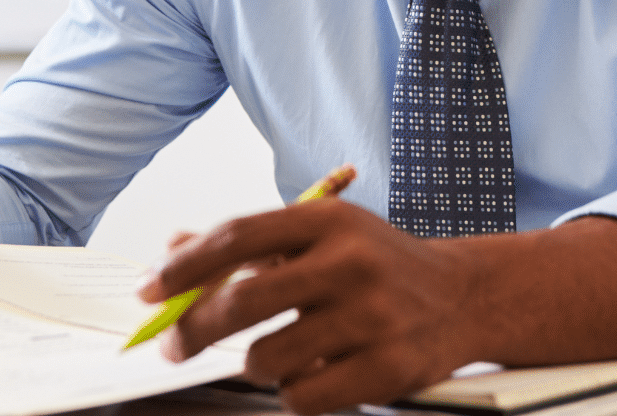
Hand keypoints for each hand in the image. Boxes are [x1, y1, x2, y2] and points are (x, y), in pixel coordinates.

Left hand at [137, 198, 481, 415]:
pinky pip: (302, 396)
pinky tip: (315, 372)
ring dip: (256, 364)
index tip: (150, 290)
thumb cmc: (379, 264)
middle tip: (173, 345)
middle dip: (193, 330)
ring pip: (267, 358)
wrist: (465, 295)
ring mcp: (372, 317)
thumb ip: (250, 244)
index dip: (183, 267)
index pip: (236, 237)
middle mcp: (350, 263)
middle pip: (241, 301)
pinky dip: (293, 392)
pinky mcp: (388, 368)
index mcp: (328, 221)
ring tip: (279, 353)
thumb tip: (173, 251)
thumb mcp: (321, 235)